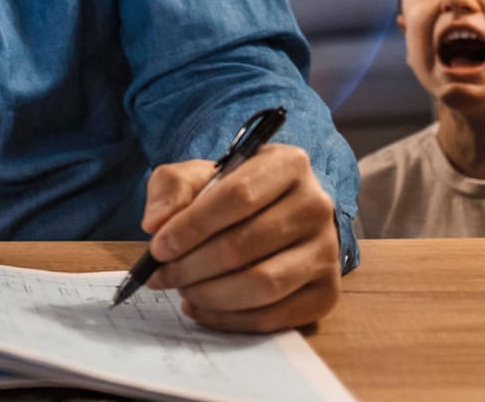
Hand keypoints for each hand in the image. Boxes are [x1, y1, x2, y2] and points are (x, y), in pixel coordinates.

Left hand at [142, 143, 341, 331]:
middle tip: (161, 275)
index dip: (193, 226)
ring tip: (181, 290)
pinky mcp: (326, 293)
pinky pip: (274, 317)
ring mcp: (327, 252)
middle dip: (193, 265)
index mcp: (289, 165)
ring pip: (263, 285)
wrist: (274, 215)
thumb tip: (156, 222)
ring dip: (210, 294)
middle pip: (247, 244)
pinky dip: (229, 319)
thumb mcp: (199, 176)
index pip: (239, 196)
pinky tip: (200, 307)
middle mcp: (317, 206)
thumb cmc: (232, 194)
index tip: (158, 246)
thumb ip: (172, 188)